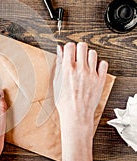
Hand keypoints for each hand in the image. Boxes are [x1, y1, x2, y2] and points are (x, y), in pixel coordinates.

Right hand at [54, 42, 107, 160]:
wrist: (76, 114)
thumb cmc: (64, 101)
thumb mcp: (56, 81)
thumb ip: (59, 63)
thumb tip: (59, 50)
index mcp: (68, 69)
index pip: (70, 46)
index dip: (68, 47)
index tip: (68, 51)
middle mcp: (81, 69)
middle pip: (82, 46)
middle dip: (78, 48)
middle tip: (77, 55)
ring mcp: (92, 74)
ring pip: (93, 53)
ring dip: (88, 55)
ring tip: (85, 62)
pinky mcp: (100, 79)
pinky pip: (103, 64)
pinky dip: (98, 64)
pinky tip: (93, 69)